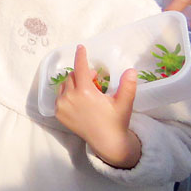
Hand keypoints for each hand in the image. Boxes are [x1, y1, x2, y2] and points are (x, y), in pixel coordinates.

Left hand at [54, 45, 141, 168]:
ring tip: (88, 91)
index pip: (80, 68)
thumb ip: (128, 86)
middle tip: (95, 80)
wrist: (107, 142)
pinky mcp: (59, 113)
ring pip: (65, 85)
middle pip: (73, 76)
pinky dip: (68, 93)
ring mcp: (62, 105)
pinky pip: (60, 96)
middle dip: (83, 74)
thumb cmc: (116, 121)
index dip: (81, 56)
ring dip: (75, 83)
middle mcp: (70, 97)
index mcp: (85, 92)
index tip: (80, 47)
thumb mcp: (124, 103)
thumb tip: (131, 70)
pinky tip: (79, 100)